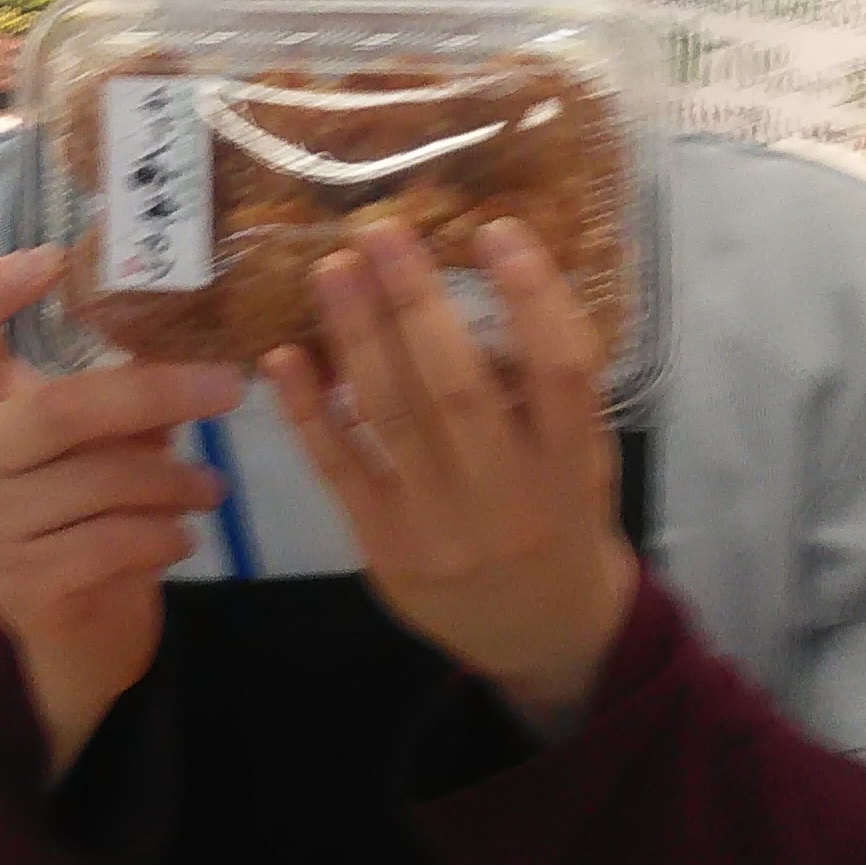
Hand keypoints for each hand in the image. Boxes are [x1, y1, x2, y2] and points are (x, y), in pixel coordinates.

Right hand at [0, 249, 242, 782]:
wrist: (71, 627)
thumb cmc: (90, 514)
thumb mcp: (102, 444)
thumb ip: (129, 390)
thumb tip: (207, 330)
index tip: (52, 258)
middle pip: (56, 408)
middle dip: (153, 393)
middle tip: (228, 387)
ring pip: (93, 481)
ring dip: (171, 480)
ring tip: (214, 488)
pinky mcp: (18, 583)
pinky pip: (105, 544)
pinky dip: (158, 536)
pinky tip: (184, 538)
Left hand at [264, 216, 636, 734]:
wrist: (540, 635)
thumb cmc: (560, 520)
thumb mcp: (581, 462)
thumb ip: (540, 395)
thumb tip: (472, 289)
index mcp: (568, 467)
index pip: (561, 372)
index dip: (532, 297)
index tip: (496, 229)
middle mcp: (506, 497)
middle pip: (456, 387)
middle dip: (414, 301)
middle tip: (380, 229)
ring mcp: (438, 527)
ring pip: (390, 417)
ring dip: (355, 336)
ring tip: (332, 269)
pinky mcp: (382, 548)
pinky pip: (338, 467)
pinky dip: (308, 410)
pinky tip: (284, 357)